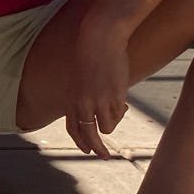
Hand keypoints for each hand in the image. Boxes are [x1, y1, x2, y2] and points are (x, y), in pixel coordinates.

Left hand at [66, 23, 129, 156]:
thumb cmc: (90, 53)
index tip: (87, 150)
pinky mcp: (115, 97)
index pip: (72, 128)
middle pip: (89, 135)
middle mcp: (83, 103)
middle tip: (104, 156)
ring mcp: (99, 101)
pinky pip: (119, 114)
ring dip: (112, 121)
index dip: (80, 141)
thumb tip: (98, 115)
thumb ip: (84, 96)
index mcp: (71, 98)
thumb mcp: (79, 77)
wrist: (101, 37)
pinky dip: (121, 111)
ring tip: (117, 107)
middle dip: (97, 149)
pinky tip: (123, 101)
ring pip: (107, 126)